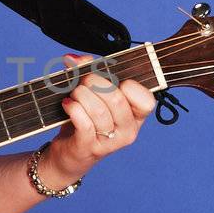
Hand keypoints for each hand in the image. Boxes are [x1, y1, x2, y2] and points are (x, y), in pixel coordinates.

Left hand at [43, 53, 158, 184]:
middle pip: (117, 99)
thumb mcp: (92, 93)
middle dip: (95, 83)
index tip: (110, 78)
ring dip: (81, 95)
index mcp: (136, 116)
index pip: (146, 100)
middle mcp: (128, 130)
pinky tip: (67, 104)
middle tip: (83, 81)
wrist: (69, 153)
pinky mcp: (90, 148)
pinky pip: (84, 124)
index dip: (129, 85)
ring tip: (73, 94)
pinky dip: (73, 109)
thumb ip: (88, 71)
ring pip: (99, 111)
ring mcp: (110, 142)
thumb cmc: (85, 120)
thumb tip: (76, 59)